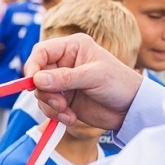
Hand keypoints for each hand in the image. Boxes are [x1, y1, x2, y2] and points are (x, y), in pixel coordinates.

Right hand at [24, 33, 142, 130]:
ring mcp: (63, 82)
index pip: (42, 52)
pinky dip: (56, 114)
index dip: (33, 66)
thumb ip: (65, 78)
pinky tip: (71, 117)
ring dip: (51, 106)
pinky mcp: (64, 99)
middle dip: (45, 92)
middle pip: (38, 75)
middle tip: (59, 103)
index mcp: (72, 47)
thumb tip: (37, 80)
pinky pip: (48, 107)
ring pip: (41, 93)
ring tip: (67, 112)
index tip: (33, 83)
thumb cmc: (119, 83)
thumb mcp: (94, 77)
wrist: (131, 109)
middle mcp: (64, 63)